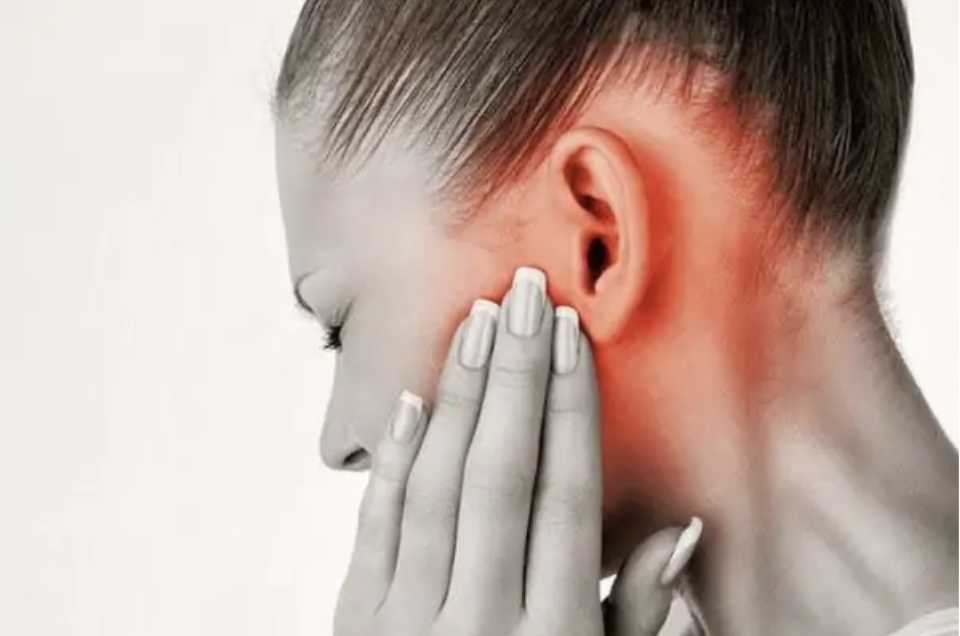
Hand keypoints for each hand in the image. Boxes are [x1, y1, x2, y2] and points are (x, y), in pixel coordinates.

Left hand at [333, 267, 700, 635]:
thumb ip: (637, 618)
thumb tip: (679, 533)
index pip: (566, 496)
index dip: (570, 409)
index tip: (572, 338)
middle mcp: (481, 624)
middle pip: (501, 472)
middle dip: (516, 375)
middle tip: (526, 293)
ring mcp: (407, 625)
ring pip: (436, 485)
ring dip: (457, 397)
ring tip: (476, 322)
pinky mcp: (354, 627)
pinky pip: (374, 528)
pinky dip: (392, 461)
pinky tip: (412, 402)